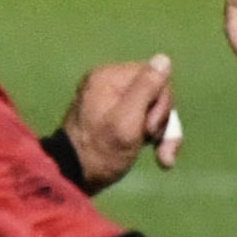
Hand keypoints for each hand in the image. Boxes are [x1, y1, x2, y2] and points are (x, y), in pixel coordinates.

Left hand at [60, 54, 183, 191]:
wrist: (73, 178)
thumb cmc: (100, 152)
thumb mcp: (127, 120)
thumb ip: (146, 88)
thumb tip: (163, 58)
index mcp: (109, 76)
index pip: (155, 76)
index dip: (161, 103)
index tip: (148, 128)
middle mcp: (109, 81)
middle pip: (157, 92)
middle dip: (161, 121)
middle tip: (151, 142)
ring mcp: (111, 99)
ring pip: (154, 108)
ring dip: (162, 133)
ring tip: (162, 157)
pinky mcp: (114, 115)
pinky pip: (144, 117)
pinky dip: (153, 136)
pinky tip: (160, 158)